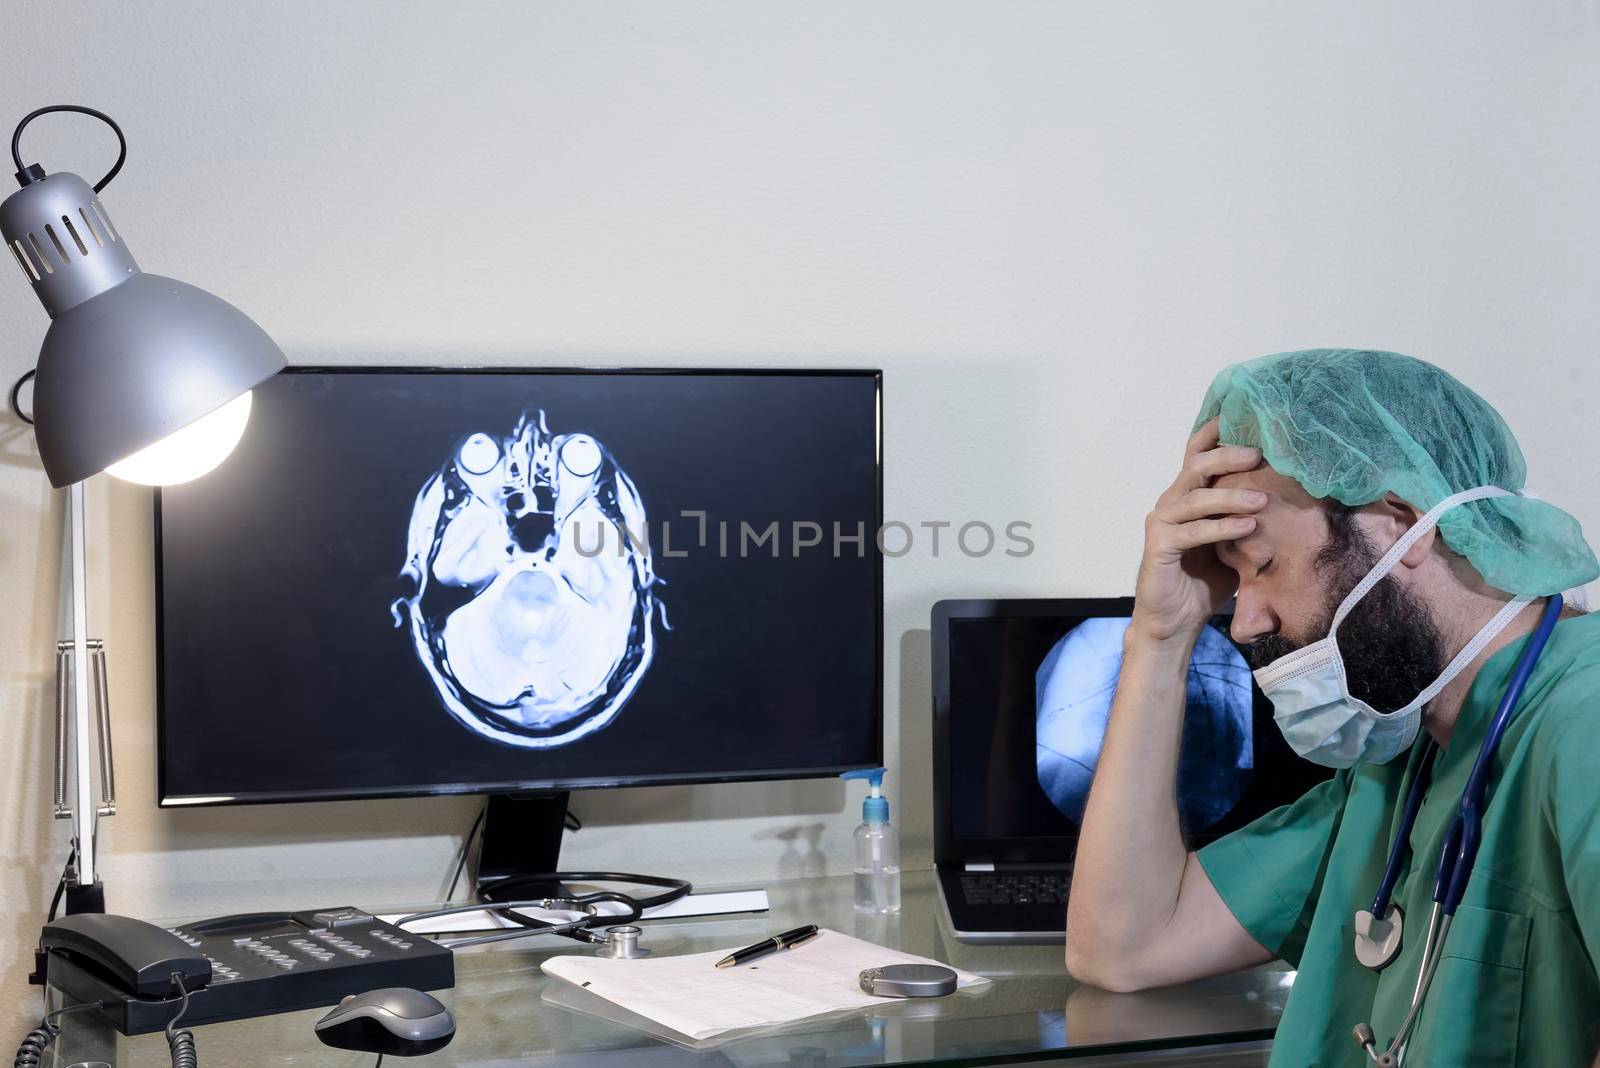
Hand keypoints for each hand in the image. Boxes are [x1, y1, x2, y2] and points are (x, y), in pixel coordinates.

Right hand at [1130, 418, 1264, 644]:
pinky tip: (1247, 527)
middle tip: (1259, 453)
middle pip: (1196, 466)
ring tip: (1262, 500)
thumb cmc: (1205, 581)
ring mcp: (1161, 523)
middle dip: (1228, 456)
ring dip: (1231, 496)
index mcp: (1187, 496)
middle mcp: (1170, 502)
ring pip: (1196, 497)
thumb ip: (1248, 518)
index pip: (1198, 454)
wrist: (1174, 622)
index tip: (1245, 414)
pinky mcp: (1158, 547)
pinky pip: (1192, 531)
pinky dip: (1220, 528)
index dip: (1216, 432)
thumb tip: (1296, 496)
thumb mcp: (1234, 543)